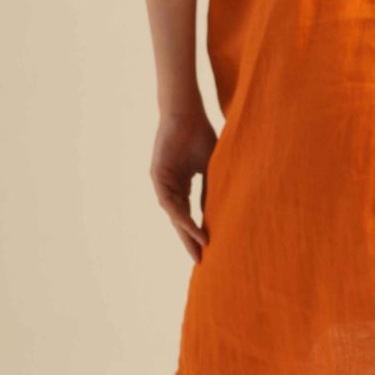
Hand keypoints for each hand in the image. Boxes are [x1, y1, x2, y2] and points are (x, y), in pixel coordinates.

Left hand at [150, 109, 218, 262]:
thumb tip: (217, 215)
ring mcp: (162, 182)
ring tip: (200, 250)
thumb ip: (210, 190)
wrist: (186, 114)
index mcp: (181, 184)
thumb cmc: (199, 135)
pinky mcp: (157, 176)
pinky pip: (171, 203)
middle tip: (201, 260)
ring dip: (187, 234)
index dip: (197, 231)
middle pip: (180, 220)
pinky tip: (194, 230)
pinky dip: (183, 218)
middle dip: (189, 241)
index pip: (188, 214)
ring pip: (175, 215)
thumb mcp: (210, 169)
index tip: (209, 248)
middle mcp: (170, 186)